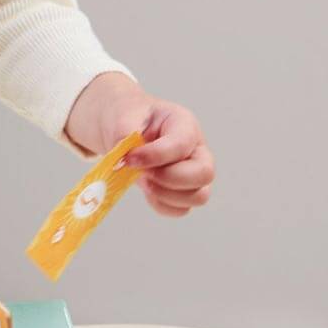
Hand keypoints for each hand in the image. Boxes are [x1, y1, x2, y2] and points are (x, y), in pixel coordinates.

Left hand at [65, 72, 214, 217]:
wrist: (125, 126)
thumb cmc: (129, 118)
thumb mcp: (123, 117)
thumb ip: (124, 135)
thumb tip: (126, 161)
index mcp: (184, 124)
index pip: (182, 144)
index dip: (155, 156)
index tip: (129, 158)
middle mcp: (197, 149)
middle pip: (204, 174)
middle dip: (168, 178)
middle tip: (141, 171)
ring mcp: (193, 172)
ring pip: (198, 196)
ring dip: (165, 194)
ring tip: (142, 179)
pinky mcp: (183, 190)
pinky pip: (180, 209)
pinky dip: (161, 204)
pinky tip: (146, 188)